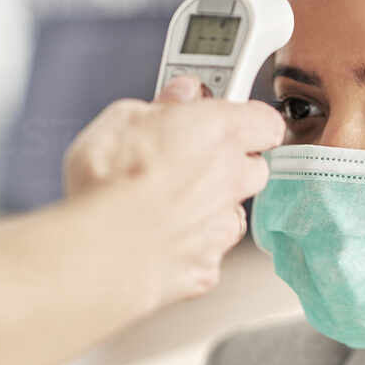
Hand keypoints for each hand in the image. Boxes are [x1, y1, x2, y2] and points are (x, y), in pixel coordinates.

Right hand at [63, 75, 285, 305]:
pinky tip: (158, 239)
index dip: (248, 121)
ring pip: (231, 213)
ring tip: (165, 205)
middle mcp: (231, 180)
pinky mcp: (208, 267)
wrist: (99, 251)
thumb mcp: (123, 118)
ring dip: (210, 208)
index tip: (227, 119)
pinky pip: (208, 253)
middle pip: (253, 168)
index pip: (265, 121)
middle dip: (230, 164)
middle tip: (189, 160)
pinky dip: (190, 247)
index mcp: (219, 133)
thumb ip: (163, 106)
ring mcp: (223, 227)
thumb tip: (180, 96)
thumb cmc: (107, 183)